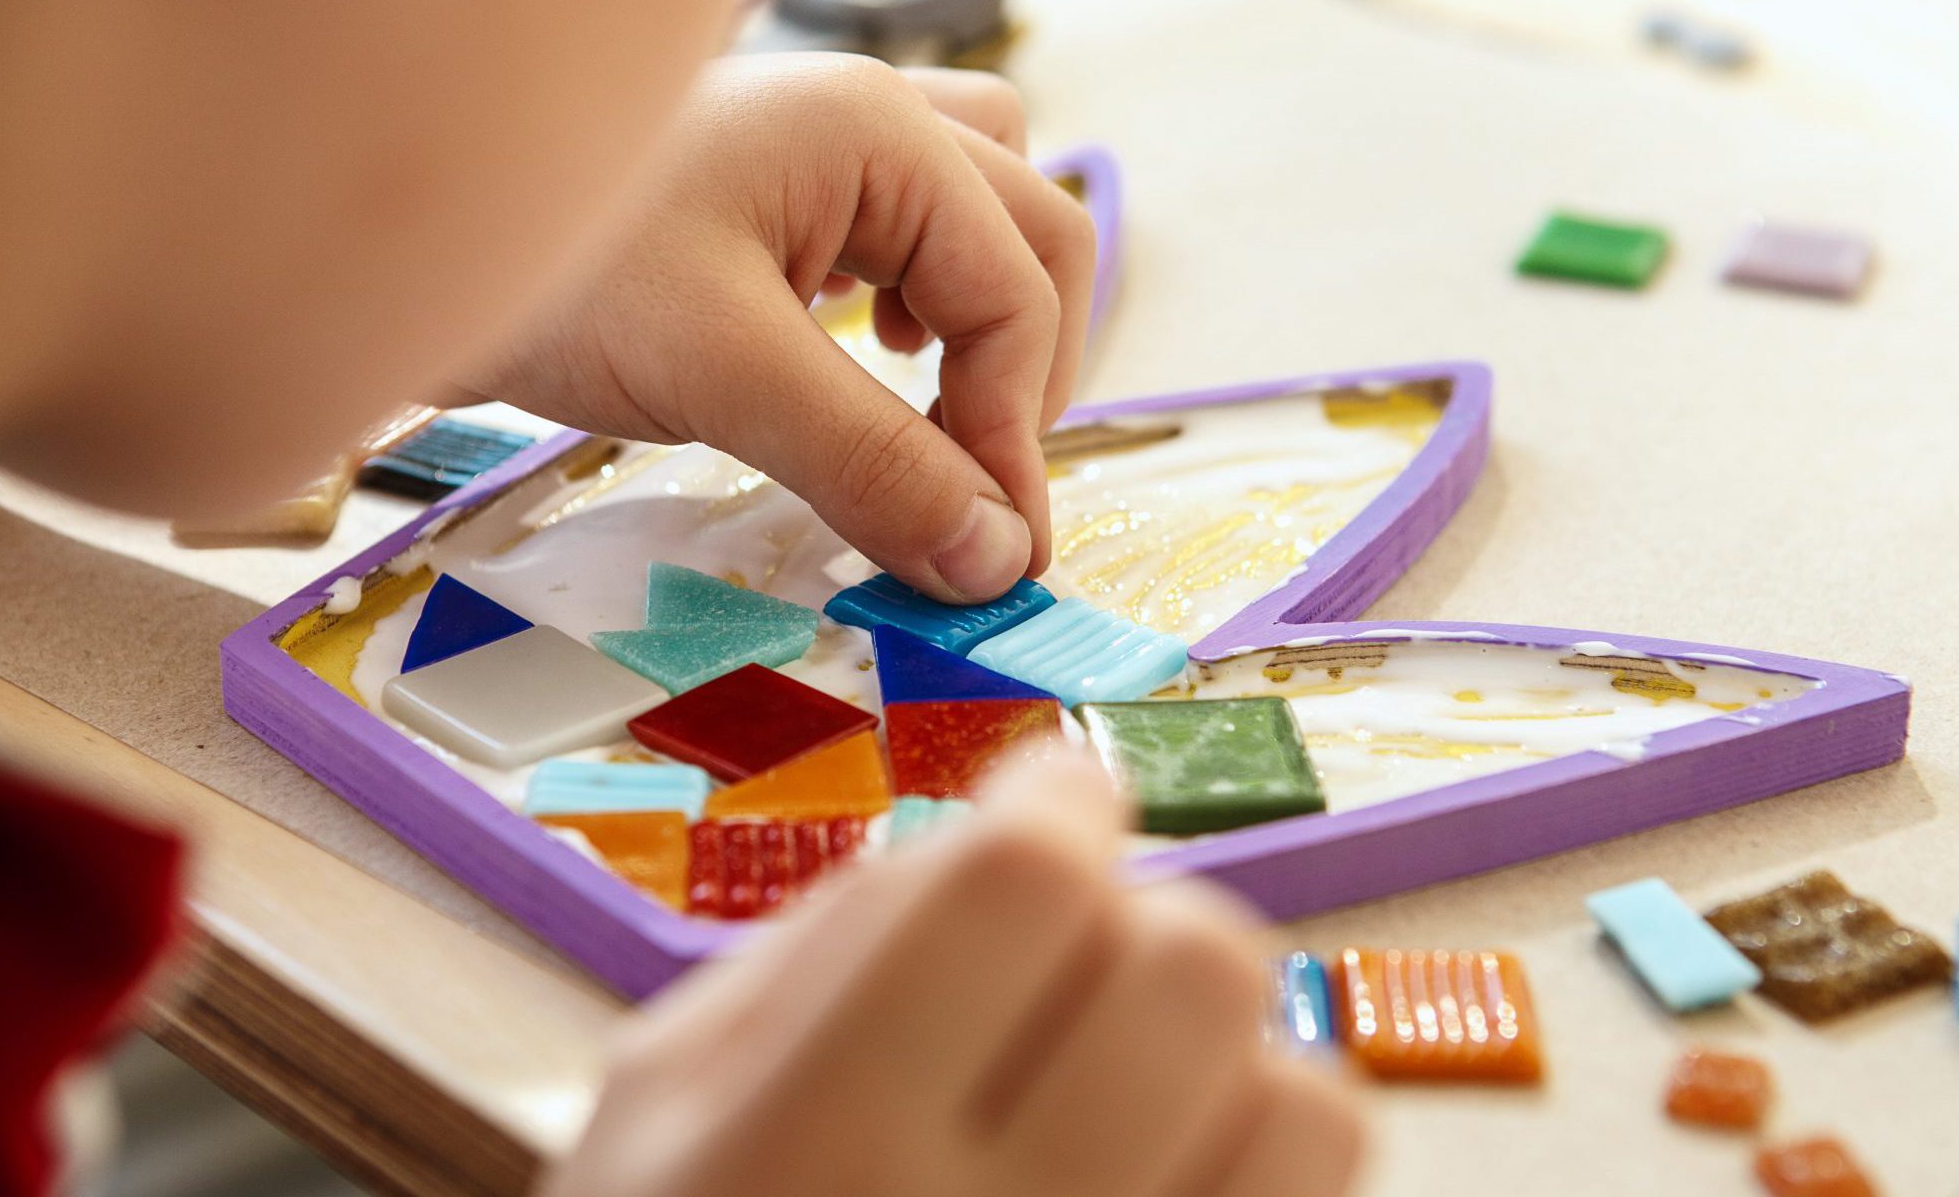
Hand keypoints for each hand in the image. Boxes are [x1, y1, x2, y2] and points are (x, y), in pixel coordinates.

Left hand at [449, 55, 1096, 602]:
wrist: (412, 243)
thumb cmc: (560, 272)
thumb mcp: (728, 375)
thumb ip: (872, 462)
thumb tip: (992, 557)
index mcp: (878, 134)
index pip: (1019, 290)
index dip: (1017, 429)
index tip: (990, 548)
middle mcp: (868, 120)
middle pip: (1034, 233)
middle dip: (1022, 366)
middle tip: (977, 485)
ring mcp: (824, 145)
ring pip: (981, 212)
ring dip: (987, 310)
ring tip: (937, 399)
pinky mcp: (778, 188)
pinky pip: (907, 224)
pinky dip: (923, 292)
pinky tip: (870, 350)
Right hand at [538, 748, 1365, 1196]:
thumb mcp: (648, 1117)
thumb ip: (809, 958)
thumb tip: (996, 833)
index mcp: (807, 1150)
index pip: (1018, 887)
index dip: (1054, 803)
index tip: (1052, 800)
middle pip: (1201, 967)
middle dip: (1146, 928)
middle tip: (1076, 964)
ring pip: (1310, 1106)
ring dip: (1230, 1064)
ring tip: (1130, 1096)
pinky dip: (1255, 1178)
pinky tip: (1160, 1187)